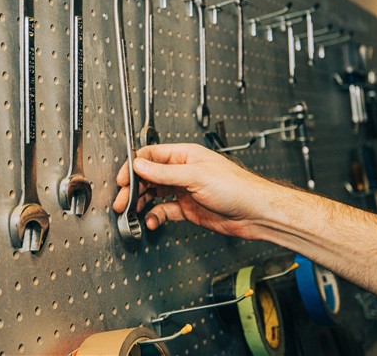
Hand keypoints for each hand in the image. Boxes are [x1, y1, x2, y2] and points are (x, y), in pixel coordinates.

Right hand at [113, 143, 281, 238]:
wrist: (255, 213)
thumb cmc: (235, 187)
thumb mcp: (195, 176)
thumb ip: (164, 172)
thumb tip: (140, 165)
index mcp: (184, 156)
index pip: (151, 156)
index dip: (134, 166)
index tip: (122, 179)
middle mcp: (182, 171)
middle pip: (149, 176)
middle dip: (133, 187)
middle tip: (121, 200)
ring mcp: (184, 190)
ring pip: (154, 194)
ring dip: (141, 203)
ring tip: (131, 212)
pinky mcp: (187, 208)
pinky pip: (164, 211)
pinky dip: (155, 216)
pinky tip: (152, 221)